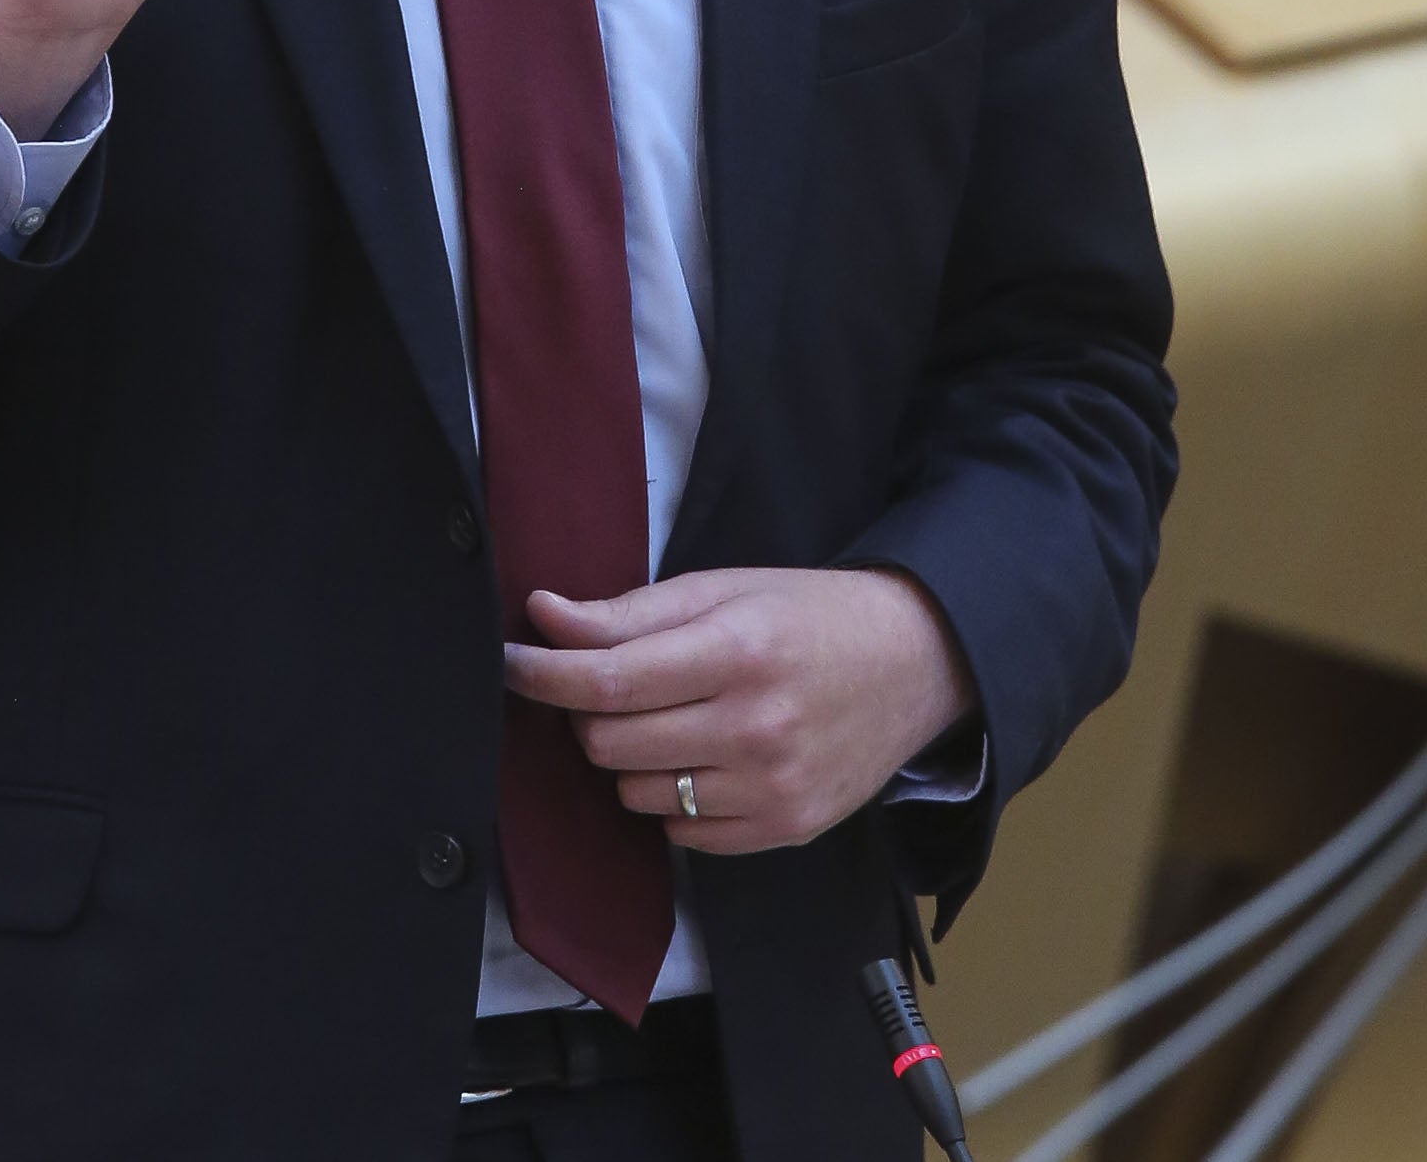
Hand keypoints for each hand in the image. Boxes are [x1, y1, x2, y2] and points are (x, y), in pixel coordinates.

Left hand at [502, 567, 978, 854]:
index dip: (543, 674)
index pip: (607, 681)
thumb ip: (631, 613)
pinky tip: (708, 758)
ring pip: (637, 794)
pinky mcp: (784, 829)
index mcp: (737, 651)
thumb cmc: (808, 616)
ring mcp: (771, 788)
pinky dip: (674, 800)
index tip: (513, 663)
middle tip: (617, 686)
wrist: (914, 664)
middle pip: (610, 744)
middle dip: (592, 715)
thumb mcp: (724, 591)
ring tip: (674, 719)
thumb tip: (544, 618)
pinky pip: (680, 835)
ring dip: (633, 759)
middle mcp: (755, 727)